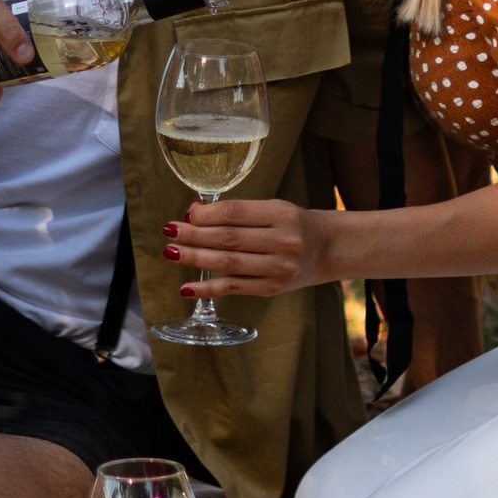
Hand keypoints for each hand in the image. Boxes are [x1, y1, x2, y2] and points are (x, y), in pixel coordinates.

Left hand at [169, 195, 329, 298]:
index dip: (207, 215)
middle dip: (194, 235)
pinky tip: (187, 287)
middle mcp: (283, 242)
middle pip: (229, 238)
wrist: (327, 249)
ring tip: (171, 253)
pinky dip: (209, 288)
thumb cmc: (293, 225)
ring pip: (229, 263)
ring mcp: (279, 268)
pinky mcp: (272, 289)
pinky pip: (234, 288)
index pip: (236, 214)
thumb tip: (195, 214)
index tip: (186, 215)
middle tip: (170, 232)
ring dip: (196, 259)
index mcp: (281, 215)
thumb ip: (239, 212)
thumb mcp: (273, 209)